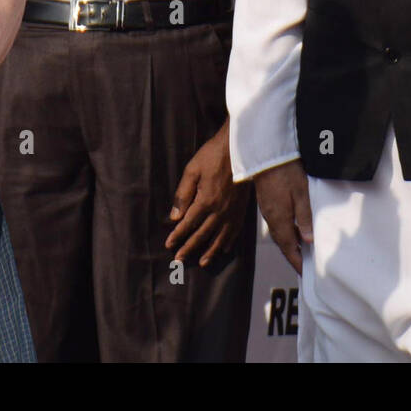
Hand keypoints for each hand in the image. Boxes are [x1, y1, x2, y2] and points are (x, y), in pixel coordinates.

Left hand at [165, 121, 251, 267]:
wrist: (239, 148)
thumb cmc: (212, 156)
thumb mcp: (192, 170)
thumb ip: (182, 195)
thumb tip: (175, 217)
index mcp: (205, 201)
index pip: (188, 224)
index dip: (177, 235)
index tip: (169, 245)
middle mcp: (219, 211)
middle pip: (202, 234)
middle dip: (190, 248)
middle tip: (180, 259)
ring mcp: (232, 212)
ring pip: (220, 237)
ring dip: (210, 251)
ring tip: (203, 262)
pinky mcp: (241, 209)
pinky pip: (235, 231)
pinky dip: (229, 242)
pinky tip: (224, 249)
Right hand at [253, 159, 312, 274]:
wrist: (267, 155)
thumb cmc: (286, 172)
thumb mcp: (301, 193)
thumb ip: (304, 218)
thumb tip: (308, 241)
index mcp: (279, 219)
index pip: (288, 248)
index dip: (296, 261)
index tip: (305, 272)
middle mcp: (271, 219)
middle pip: (282, 243)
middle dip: (293, 256)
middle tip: (304, 265)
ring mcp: (267, 211)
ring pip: (279, 234)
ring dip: (289, 244)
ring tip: (302, 250)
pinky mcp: (267, 203)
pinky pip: (276, 224)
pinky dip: (285, 232)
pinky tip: (294, 229)